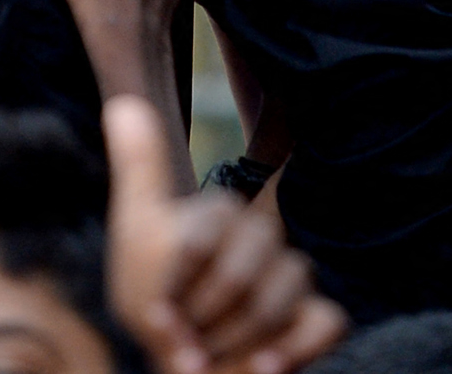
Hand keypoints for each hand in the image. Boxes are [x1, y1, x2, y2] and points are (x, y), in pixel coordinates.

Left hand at [104, 96, 344, 373]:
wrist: (176, 368)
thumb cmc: (157, 305)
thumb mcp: (137, 236)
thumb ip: (139, 172)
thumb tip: (122, 103)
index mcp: (222, 217)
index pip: (212, 224)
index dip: (181, 274)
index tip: (158, 312)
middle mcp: (261, 240)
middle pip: (252, 254)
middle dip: (211, 308)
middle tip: (186, 340)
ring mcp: (289, 280)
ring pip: (291, 281)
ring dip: (243, 333)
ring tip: (212, 359)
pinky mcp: (311, 320)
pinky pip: (328, 319)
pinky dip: (298, 345)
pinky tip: (264, 366)